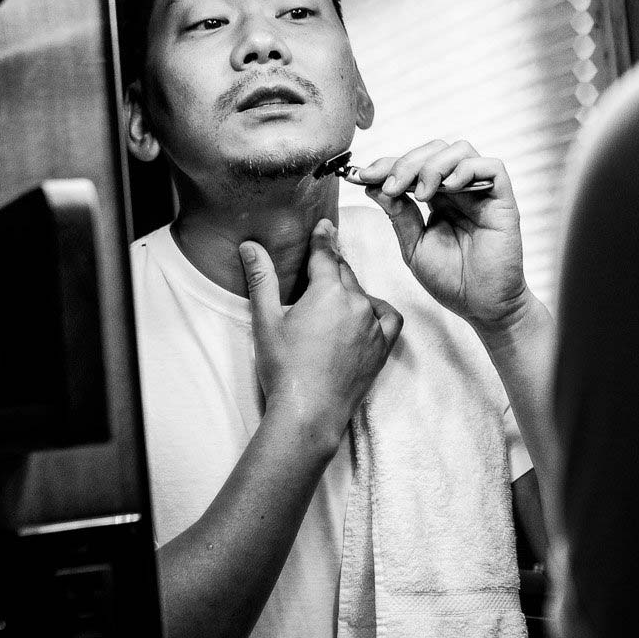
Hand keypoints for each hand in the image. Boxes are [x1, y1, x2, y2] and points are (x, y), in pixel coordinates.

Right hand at [239, 218, 399, 446]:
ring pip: (363, 294)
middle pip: (344, 273)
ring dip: (350, 289)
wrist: (309, 412)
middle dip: (333, 264)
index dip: (322, 239)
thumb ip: (262, 279)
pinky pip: (388, 318)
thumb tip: (250, 246)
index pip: (325, 255)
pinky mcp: (382, 347)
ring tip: (334, 294)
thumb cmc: (284, 367)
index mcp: (328, 291)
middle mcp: (356, 302)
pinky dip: (378, 311)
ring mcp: (373, 325)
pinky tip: (366, 313)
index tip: (324, 225)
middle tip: (324, 257)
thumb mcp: (266, 320)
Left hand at [355, 139, 531, 329]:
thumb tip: (373, 186)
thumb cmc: (451, 280)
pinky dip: (466, 170)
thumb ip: (399, 215)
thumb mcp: (414, 246)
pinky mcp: (503, 200)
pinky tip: (449, 190)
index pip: (414, 165)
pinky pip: (492, 167)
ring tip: (422, 193)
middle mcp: (460, 190)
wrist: (482, 307)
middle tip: (391, 185)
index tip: (363, 176)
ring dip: (434, 165)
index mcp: (438, 198)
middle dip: (407, 162)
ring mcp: (482, 193)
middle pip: (435, 150)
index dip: (387, 164)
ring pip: (460, 150)